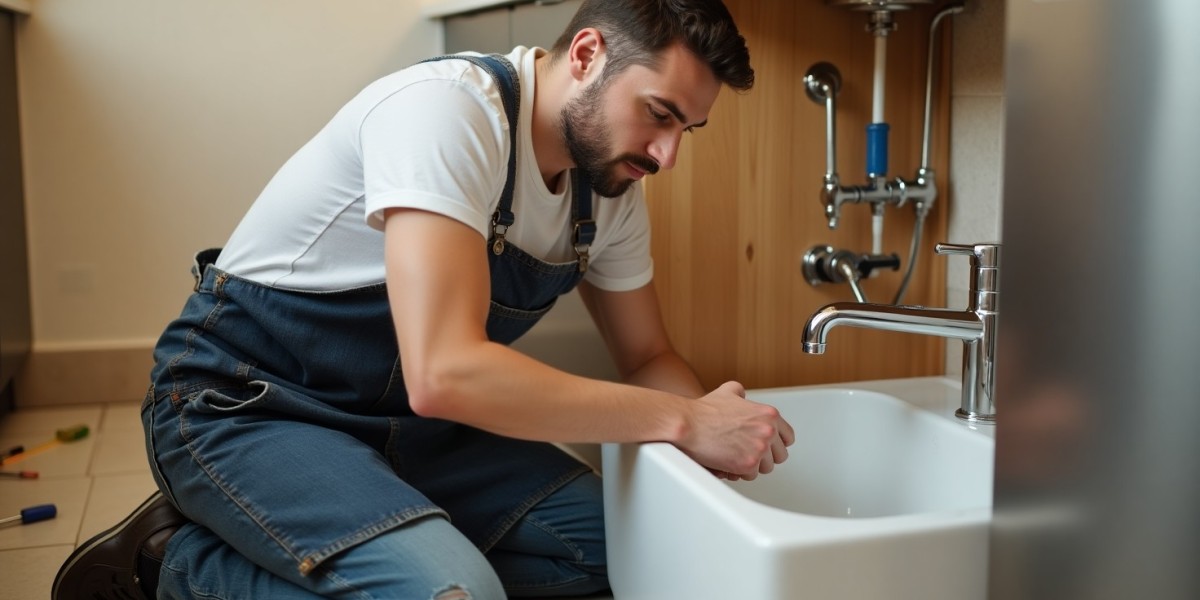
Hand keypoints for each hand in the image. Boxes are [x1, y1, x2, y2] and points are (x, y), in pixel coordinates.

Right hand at [678, 381, 794, 479]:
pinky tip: (728, 464)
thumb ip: (740, 393)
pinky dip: (739, 473)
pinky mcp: (748, 464)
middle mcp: (768, 430)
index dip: (776, 444)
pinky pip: (751, 476)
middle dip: (765, 457)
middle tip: (748, 454)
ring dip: (751, 466)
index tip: (768, 447)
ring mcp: (760, 448)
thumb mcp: (727, 392)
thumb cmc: (704, 411)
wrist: (688, 424)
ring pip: (766, 468)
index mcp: (769, 414)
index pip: (788, 437)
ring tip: (735, 458)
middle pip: (780, 456)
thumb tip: (742, 395)